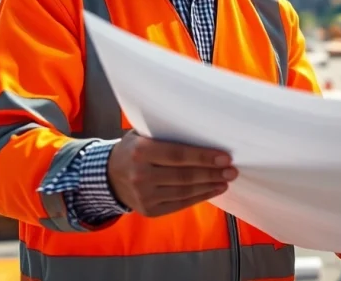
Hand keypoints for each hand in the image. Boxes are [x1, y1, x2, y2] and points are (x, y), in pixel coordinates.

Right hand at [107, 130, 236, 216]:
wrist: (108, 177)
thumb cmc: (133, 150)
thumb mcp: (142, 135)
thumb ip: (165, 133)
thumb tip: (203, 130)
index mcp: (140, 151)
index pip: (178, 155)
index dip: (203, 157)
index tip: (224, 157)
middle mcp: (141, 175)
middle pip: (185, 176)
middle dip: (212, 173)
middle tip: (231, 170)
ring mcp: (144, 196)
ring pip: (185, 192)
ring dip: (209, 186)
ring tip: (226, 180)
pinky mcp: (149, 211)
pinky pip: (180, 204)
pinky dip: (199, 197)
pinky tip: (213, 190)